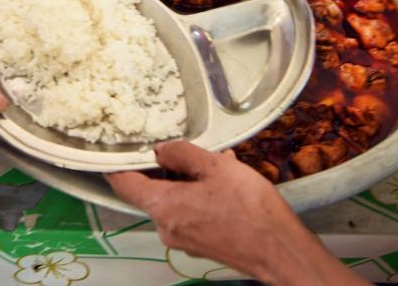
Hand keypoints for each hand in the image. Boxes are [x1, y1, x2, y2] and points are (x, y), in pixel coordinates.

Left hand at [107, 141, 365, 285]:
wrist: (279, 250)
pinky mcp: (200, 245)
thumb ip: (181, 154)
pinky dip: (200, 196)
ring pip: (175, 201)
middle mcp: (166, 227)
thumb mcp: (215, 167)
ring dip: (189, 180)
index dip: (118, 164)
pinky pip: (191, 214)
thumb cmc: (248, 207)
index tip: (118, 147)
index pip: (123, 184)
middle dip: (167, 168)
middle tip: (187, 150)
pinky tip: (226, 182)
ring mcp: (183, 240)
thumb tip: (159, 150)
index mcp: (162, 206)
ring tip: (217, 163)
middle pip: (151, 191)